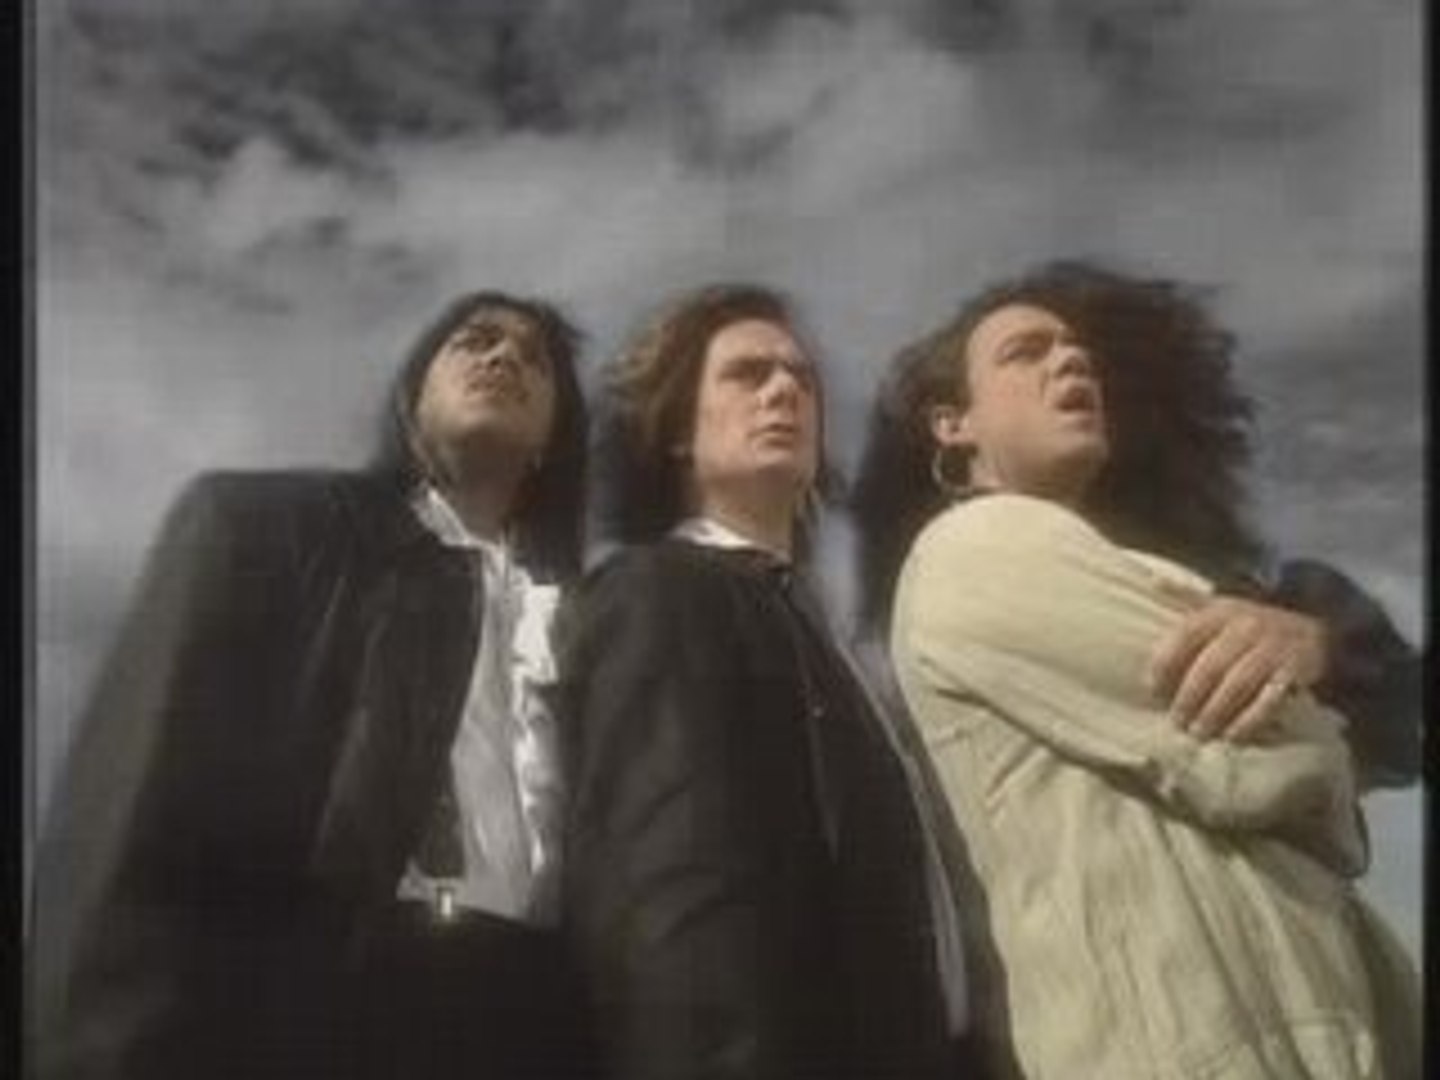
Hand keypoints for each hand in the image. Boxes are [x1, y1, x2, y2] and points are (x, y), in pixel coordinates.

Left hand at [1148, 595, 1328, 741]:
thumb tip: (1153, 581)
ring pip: (1237, 685)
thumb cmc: (1252, 622)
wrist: (1313, 625)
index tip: (1152, 689)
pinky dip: (1250, 721)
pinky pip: (1269, 700)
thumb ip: (1186, 596)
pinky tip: (1233, 736)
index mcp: (1221, 611)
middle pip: (1210, 666)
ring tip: (1199, 732)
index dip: (1166, 663)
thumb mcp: (1220, 603)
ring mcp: (1271, 649)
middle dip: (1189, 697)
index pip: (1186, 636)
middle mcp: (1245, 627)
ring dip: (1215, 712)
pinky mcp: (1293, 671)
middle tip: (1176, 722)